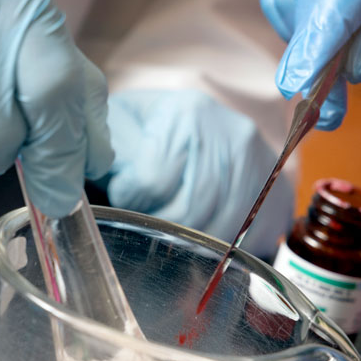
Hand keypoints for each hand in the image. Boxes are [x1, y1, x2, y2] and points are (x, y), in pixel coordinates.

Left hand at [105, 89, 292, 258]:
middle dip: (158, 224)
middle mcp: (230, 133)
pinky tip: (200, 236)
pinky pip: (246, 240)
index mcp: (186, 113)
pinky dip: (217, 247)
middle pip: (188, 212)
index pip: (151, 180)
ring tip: (170, 225)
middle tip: (147, 218)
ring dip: (187, 241)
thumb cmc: (151, 129)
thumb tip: (84, 180)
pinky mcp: (276, 191)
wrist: (202, 124)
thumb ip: (105, 151)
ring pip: (217, 230)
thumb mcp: (122, 125)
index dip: (130, 198)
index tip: (125, 194)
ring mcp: (260, 163)